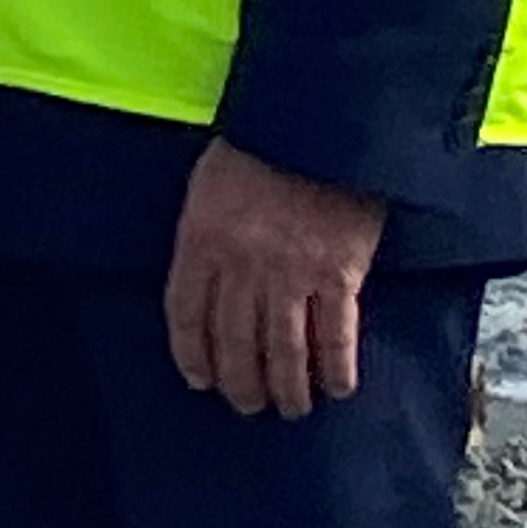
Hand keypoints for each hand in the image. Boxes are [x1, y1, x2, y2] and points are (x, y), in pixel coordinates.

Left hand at [165, 136, 388, 418]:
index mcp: (201, 237)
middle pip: (234, 342)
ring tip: (291, 407)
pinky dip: (335, 370)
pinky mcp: (338, 276)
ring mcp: (290, 273)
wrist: (320, 120)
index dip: (193, 354)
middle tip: (247, 405)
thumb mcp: (210, 183)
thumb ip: (205, 236)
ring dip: (287, 388)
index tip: (200, 380)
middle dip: (240, 384)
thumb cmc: (262, 144)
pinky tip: (336, 389)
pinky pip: (335, 338)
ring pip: (283, 352)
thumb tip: (208, 286)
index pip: (187, 314)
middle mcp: (240, 264)